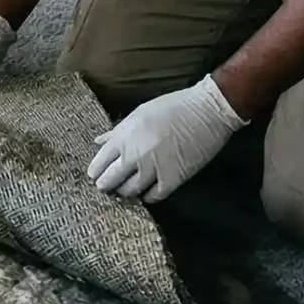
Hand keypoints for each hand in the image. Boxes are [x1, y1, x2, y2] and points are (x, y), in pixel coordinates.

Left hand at [88, 75, 247, 202]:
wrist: (207, 111)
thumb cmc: (172, 107)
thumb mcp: (139, 114)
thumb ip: (118, 131)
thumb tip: (98, 142)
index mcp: (124, 137)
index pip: (99, 163)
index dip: (96, 172)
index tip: (96, 175)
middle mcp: (134, 155)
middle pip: (110, 180)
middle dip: (106, 185)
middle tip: (107, 186)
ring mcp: (153, 169)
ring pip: (130, 191)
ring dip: (125, 192)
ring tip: (126, 189)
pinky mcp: (173, 179)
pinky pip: (153, 196)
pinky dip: (147, 196)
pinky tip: (147, 192)